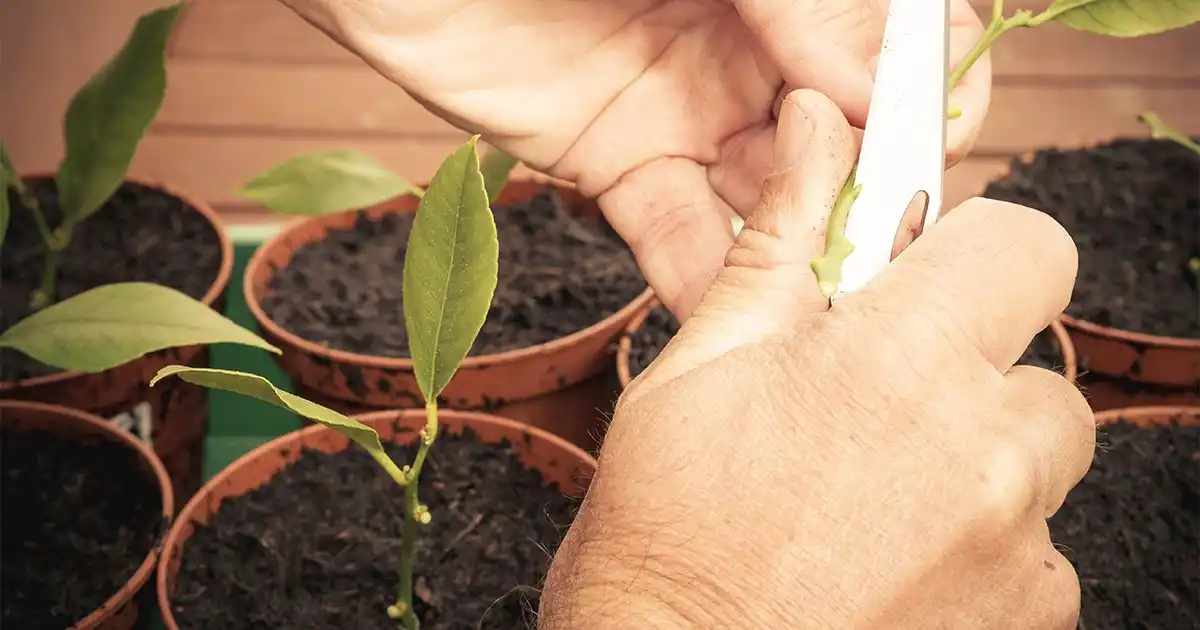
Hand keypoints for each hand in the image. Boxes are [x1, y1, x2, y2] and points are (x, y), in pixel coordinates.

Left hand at [280, 0, 991, 319]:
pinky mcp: (616, 167)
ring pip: (774, 197)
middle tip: (889, 249)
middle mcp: (755, 47)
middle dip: (876, 193)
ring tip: (833, 304)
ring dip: (807, 249)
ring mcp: (689, 111)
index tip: (922, 138)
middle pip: (849, 135)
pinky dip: (709, 284)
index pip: (899, 44)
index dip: (925, 94)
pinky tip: (743, 324)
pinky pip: (677, 237)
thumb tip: (878, 86)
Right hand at [539, 90, 1093, 628]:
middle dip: (966, 374)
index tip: (920, 287)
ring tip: (870, 498)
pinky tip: (890, 562)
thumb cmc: (665, 534)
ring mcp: (1016, 545)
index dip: (971, 257)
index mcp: (900, 360)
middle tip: (869, 411)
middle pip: (1035, 366)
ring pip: (1038, 462)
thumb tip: (816, 129)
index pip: (1025, 246)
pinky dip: (981, 546)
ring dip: (975, 463)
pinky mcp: (1026, 618)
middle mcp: (984, 452)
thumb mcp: (704, 364)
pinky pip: (1037, 550)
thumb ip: (782, 239)